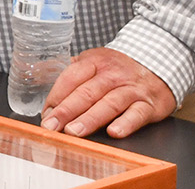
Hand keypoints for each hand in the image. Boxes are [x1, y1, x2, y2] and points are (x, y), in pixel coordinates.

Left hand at [41, 47, 176, 137]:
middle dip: (66, 111)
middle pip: (86, 93)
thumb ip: (69, 72)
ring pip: (108, 104)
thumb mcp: (93, 61)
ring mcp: (131, 89)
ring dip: (89, 119)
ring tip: (73, 132)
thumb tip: (35, 76)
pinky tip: (114, 132)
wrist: (159, 63)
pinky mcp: (150, 104)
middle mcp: (112, 75)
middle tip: (51, 126)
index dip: (56, 96)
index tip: (45, 114)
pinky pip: (137, 114)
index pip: (70, 78)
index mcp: (94, 62)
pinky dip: (126, 123)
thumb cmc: (119, 68)